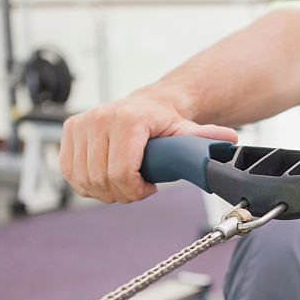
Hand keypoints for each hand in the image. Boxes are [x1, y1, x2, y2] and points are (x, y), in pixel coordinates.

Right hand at [59, 93, 236, 203]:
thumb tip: (230, 142)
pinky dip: (86, 184)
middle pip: (102, 180)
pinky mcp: (69, 132)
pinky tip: (105, 178)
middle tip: (138, 189)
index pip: (121, 173)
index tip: (148, 188)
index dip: (134, 190)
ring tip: (124, 182)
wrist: (147, 105)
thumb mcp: (187, 132)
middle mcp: (100, 118)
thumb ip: (205, 140)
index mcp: (128, 119)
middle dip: (122, 193)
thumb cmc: (165, 122)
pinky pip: (70, 173)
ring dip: (104, 191)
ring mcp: (81, 124)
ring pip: (84, 179)